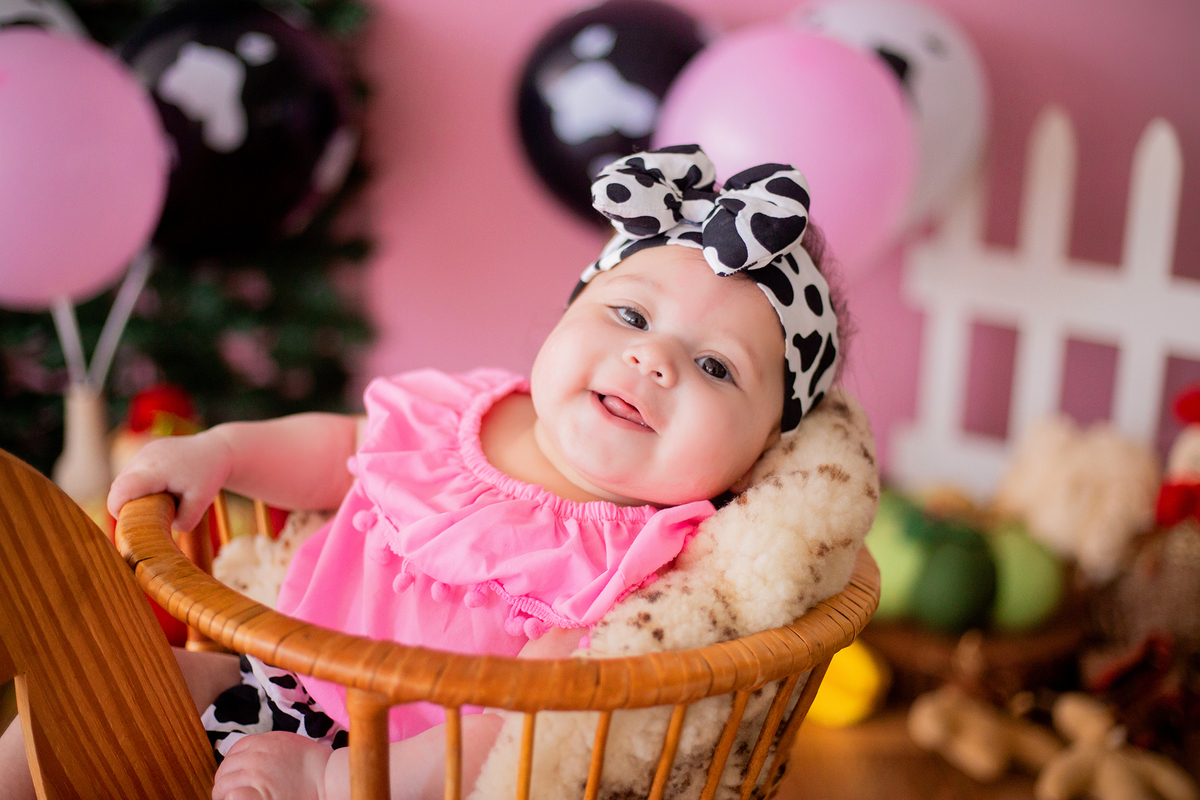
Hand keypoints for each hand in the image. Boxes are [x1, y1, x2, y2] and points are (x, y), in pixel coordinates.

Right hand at [106, 430, 231, 531]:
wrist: (217, 450)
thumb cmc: (209, 477)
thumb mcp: (201, 504)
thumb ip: (182, 522)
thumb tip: (160, 530)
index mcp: (158, 469)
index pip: (122, 488)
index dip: (117, 507)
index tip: (127, 521)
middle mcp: (147, 456)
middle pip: (119, 485)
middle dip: (125, 503)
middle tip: (146, 514)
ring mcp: (145, 451)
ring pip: (124, 477)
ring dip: (132, 493)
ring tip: (157, 499)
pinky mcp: (146, 450)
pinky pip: (132, 471)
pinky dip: (138, 483)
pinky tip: (158, 488)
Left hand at [211, 732, 332, 799]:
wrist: (326, 777)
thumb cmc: (311, 762)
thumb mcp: (286, 742)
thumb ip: (265, 746)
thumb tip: (247, 757)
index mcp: (262, 742)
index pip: (232, 751)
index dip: (230, 765)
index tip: (232, 775)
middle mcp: (255, 757)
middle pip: (225, 769)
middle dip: (223, 781)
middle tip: (226, 793)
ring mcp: (256, 776)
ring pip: (224, 784)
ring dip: (223, 794)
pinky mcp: (259, 794)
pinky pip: (234, 796)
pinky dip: (231, 798)